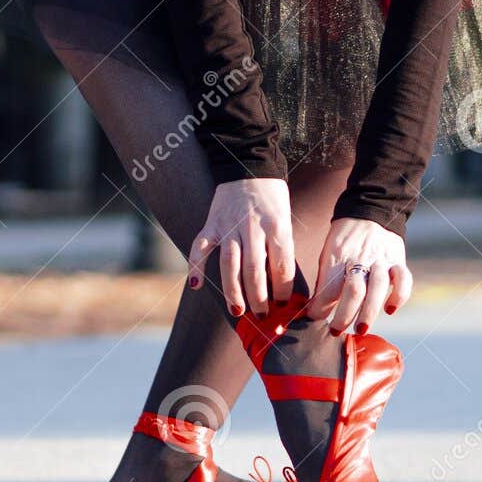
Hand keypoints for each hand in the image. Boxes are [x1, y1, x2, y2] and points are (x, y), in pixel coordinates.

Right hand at [187, 179, 295, 316]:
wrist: (249, 165)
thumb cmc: (272, 198)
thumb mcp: (286, 219)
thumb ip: (281, 247)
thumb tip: (282, 283)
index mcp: (276, 226)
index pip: (281, 265)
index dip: (283, 289)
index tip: (285, 305)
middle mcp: (252, 227)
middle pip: (255, 270)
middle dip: (259, 297)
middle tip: (262, 316)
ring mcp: (229, 225)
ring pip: (229, 264)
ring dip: (232, 291)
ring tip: (237, 310)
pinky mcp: (212, 223)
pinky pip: (201, 247)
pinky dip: (196, 266)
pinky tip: (196, 285)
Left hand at [306, 217, 412, 334]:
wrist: (371, 211)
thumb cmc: (345, 239)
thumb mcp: (328, 253)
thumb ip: (326, 280)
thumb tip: (314, 310)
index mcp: (338, 257)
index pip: (328, 287)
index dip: (319, 307)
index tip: (313, 320)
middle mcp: (360, 259)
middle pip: (354, 290)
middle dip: (344, 315)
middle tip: (335, 332)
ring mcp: (381, 260)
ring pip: (378, 288)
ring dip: (369, 312)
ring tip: (360, 329)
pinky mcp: (398, 260)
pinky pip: (403, 280)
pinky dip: (398, 297)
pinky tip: (390, 310)